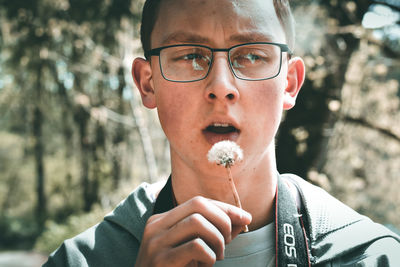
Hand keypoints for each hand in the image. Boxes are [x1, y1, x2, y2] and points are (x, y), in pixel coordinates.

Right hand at [134, 196, 251, 266]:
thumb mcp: (194, 249)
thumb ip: (215, 232)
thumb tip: (244, 218)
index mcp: (162, 220)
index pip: (198, 202)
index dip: (225, 208)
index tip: (245, 218)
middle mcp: (155, 226)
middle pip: (198, 204)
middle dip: (222, 219)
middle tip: (227, 242)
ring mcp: (156, 243)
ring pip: (197, 222)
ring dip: (217, 239)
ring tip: (216, 256)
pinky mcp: (161, 261)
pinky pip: (196, 246)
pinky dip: (209, 256)